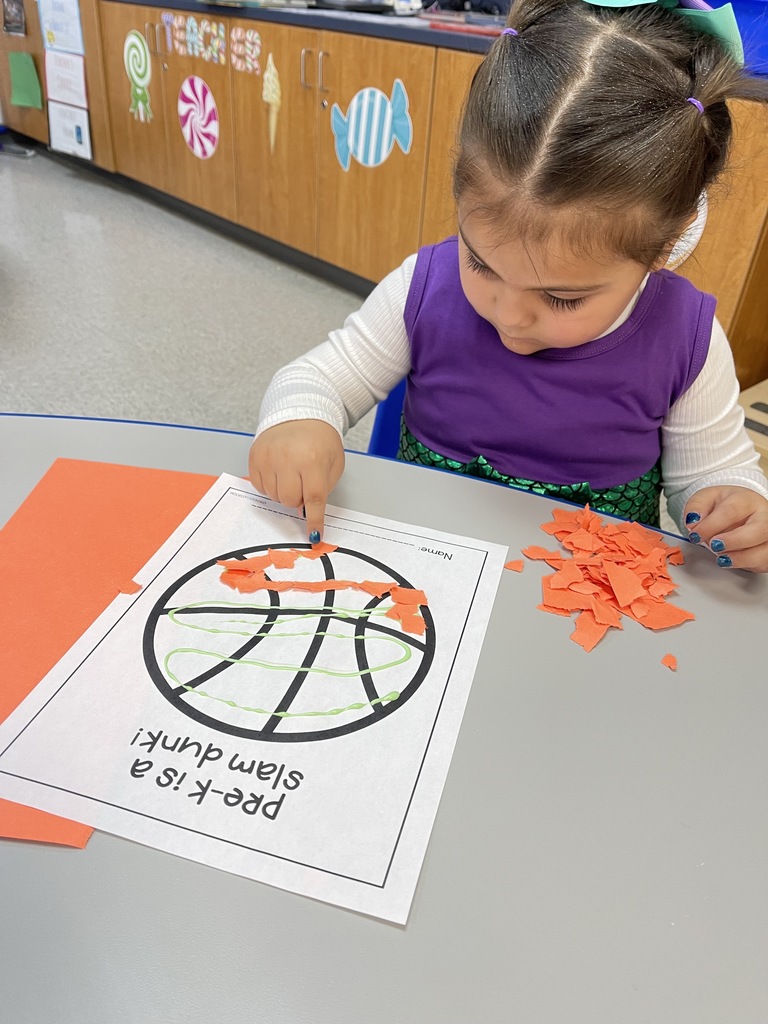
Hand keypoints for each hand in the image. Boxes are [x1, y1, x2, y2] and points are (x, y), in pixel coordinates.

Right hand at [249, 420, 344, 541]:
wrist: (301, 414)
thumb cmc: (320, 442)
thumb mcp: (333, 464)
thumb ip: (323, 489)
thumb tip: (307, 514)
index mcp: (312, 460)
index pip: (313, 499)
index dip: (314, 520)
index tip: (314, 537)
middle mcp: (287, 458)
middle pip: (289, 501)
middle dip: (298, 500)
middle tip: (303, 484)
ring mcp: (268, 457)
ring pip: (274, 496)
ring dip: (284, 492)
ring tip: (291, 474)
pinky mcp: (254, 457)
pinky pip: (260, 487)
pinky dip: (270, 485)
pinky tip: (278, 471)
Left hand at [683, 485, 767, 572]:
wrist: (742, 510)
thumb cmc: (726, 505)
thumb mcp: (706, 498)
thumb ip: (696, 507)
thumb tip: (692, 521)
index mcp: (746, 500)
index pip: (730, 512)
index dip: (711, 526)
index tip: (696, 535)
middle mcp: (764, 516)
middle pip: (759, 529)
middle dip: (734, 541)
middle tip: (714, 545)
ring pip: (764, 549)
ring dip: (741, 557)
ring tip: (722, 557)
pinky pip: (764, 561)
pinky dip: (747, 565)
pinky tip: (732, 561)